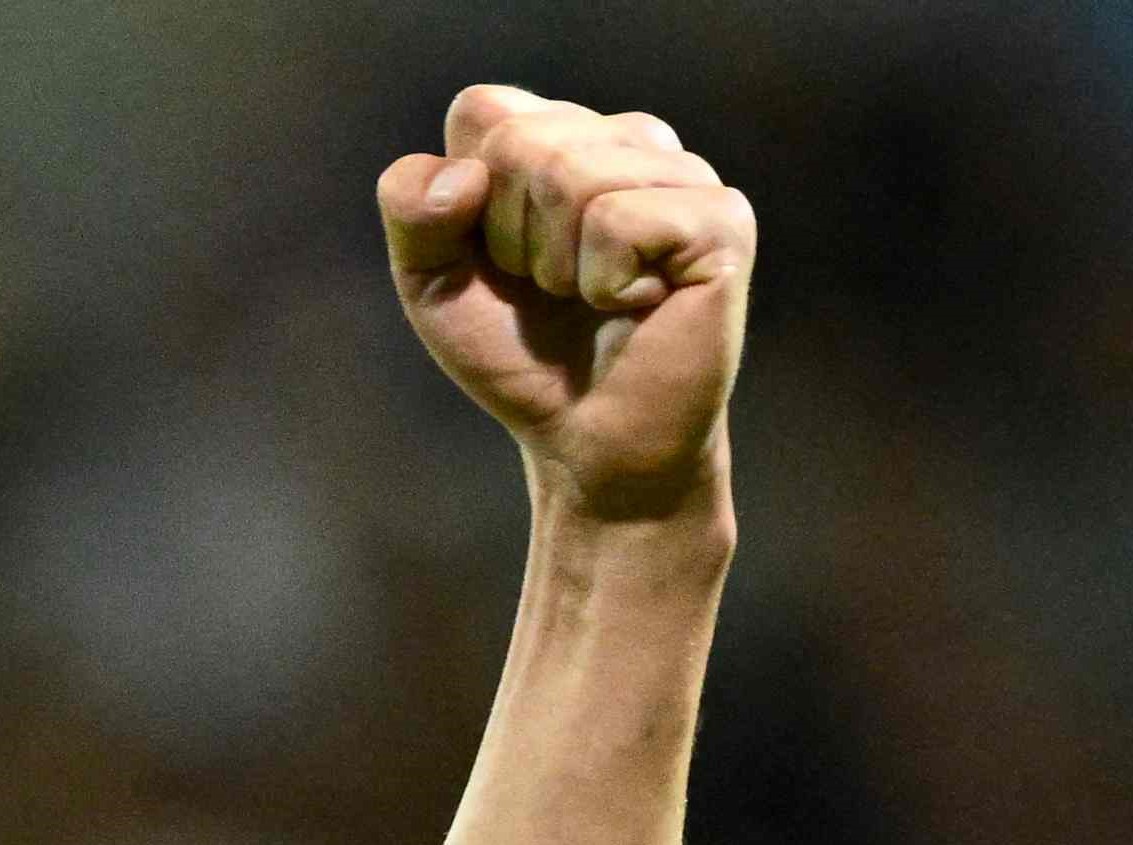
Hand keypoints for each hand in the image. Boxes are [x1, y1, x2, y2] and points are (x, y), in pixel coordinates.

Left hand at [378, 85, 750, 523]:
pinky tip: (636, 307)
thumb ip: (412, 209)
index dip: (467, 200)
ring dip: (559, 266)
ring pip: (570, 177)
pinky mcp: (720, 221)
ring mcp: (683, 174)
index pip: (483, 110)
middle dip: (513, 239)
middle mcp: (631, 138)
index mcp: (567, 133)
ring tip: (594, 299)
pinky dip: (606, 284)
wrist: (589, 445)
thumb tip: (465, 177)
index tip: (503, 258)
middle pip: (523, 142)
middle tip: (553, 291)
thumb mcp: (433, 282)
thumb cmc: (523, 357)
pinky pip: (619, 221)